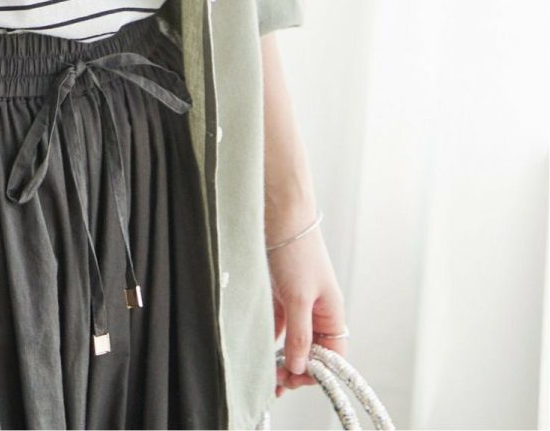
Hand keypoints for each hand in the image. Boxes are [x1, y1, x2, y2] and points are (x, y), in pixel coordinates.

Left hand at [268, 220, 348, 398]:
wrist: (279, 213)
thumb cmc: (297, 251)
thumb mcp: (299, 298)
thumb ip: (299, 334)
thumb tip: (300, 367)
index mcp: (332, 313)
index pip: (333, 356)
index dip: (317, 373)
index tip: (294, 381)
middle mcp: (318, 311)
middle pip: (313, 351)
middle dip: (298, 368)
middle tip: (276, 382)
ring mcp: (298, 302)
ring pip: (294, 339)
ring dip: (283, 357)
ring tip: (267, 374)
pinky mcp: (280, 293)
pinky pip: (279, 325)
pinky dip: (272, 339)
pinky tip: (261, 350)